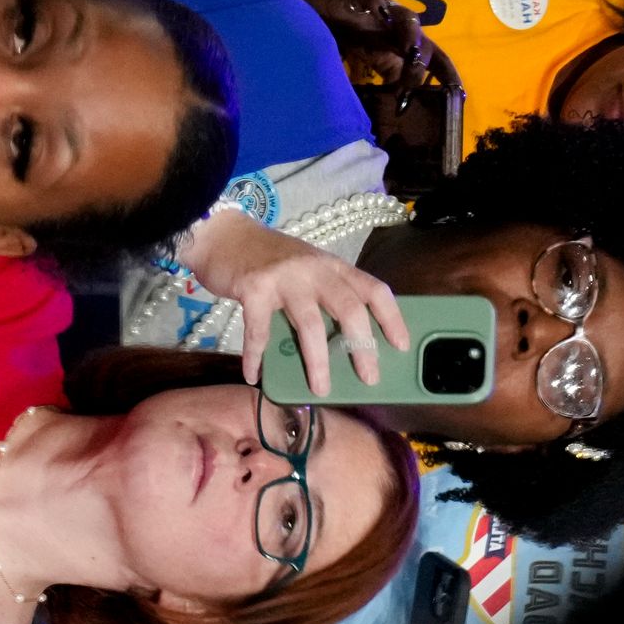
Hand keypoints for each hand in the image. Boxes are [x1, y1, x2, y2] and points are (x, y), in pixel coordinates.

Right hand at [186, 215, 406, 390]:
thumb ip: (324, 294)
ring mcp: (284, 278)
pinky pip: (259, 330)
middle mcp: (314, 269)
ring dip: (318, 361)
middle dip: (362, 347)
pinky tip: (253, 375)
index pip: (373, 289)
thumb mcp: (306, 268)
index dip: (391, 318)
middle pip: (349, 309)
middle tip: (369, 378)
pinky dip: (256, 356)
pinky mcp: (254, 288)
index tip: (401, 346)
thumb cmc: (267, 259)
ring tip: (320, 389)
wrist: (222, 234)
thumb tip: (340, 344)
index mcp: (332, 266)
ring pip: (310, 324)